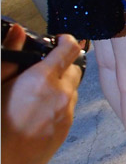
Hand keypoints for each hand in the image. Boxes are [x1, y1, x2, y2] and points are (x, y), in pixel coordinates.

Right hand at [1, 25, 80, 163]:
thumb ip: (11, 56)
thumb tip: (18, 32)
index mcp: (42, 80)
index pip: (69, 50)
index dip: (67, 41)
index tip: (62, 40)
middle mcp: (61, 95)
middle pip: (75, 70)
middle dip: (63, 67)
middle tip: (43, 72)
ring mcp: (66, 114)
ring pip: (72, 91)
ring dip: (60, 89)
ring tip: (35, 98)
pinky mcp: (65, 131)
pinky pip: (68, 110)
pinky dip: (58, 107)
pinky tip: (36, 115)